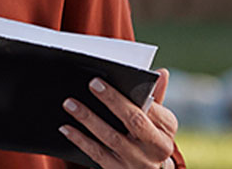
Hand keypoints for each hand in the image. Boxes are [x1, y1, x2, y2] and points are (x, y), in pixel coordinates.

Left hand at [59, 68, 178, 168]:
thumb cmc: (149, 137)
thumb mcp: (158, 120)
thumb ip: (156, 96)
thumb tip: (162, 72)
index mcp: (166, 129)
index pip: (150, 108)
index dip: (129, 95)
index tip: (105, 80)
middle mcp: (156, 148)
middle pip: (134, 121)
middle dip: (112, 100)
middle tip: (92, 84)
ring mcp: (138, 162)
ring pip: (111, 138)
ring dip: (89, 119)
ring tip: (70, 104)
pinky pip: (97, 154)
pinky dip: (80, 140)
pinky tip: (66, 128)